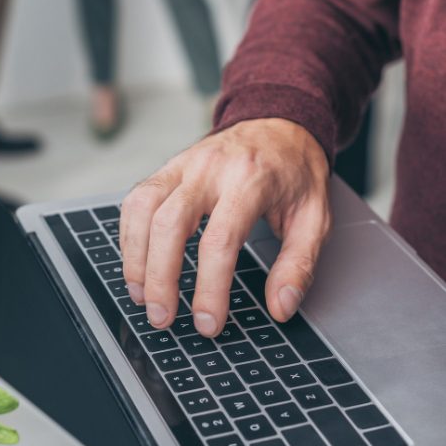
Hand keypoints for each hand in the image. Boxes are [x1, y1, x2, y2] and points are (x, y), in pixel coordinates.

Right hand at [120, 118, 330, 335]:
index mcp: (250, 180)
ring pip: (142, 207)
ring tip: (141, 296)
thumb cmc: (296, 172)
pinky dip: (130, 234)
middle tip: (163, 318)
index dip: (209, 288)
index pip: (219, 240)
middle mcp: (210, 168)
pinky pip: (137, 198)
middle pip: (169, 224)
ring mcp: (183, 163)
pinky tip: (138, 263)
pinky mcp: (168, 166)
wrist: (279, 122)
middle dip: (160, 278)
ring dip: (135, 256)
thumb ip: (299, 264)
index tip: (209, 323)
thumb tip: (280, 307)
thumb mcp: (316, 217)